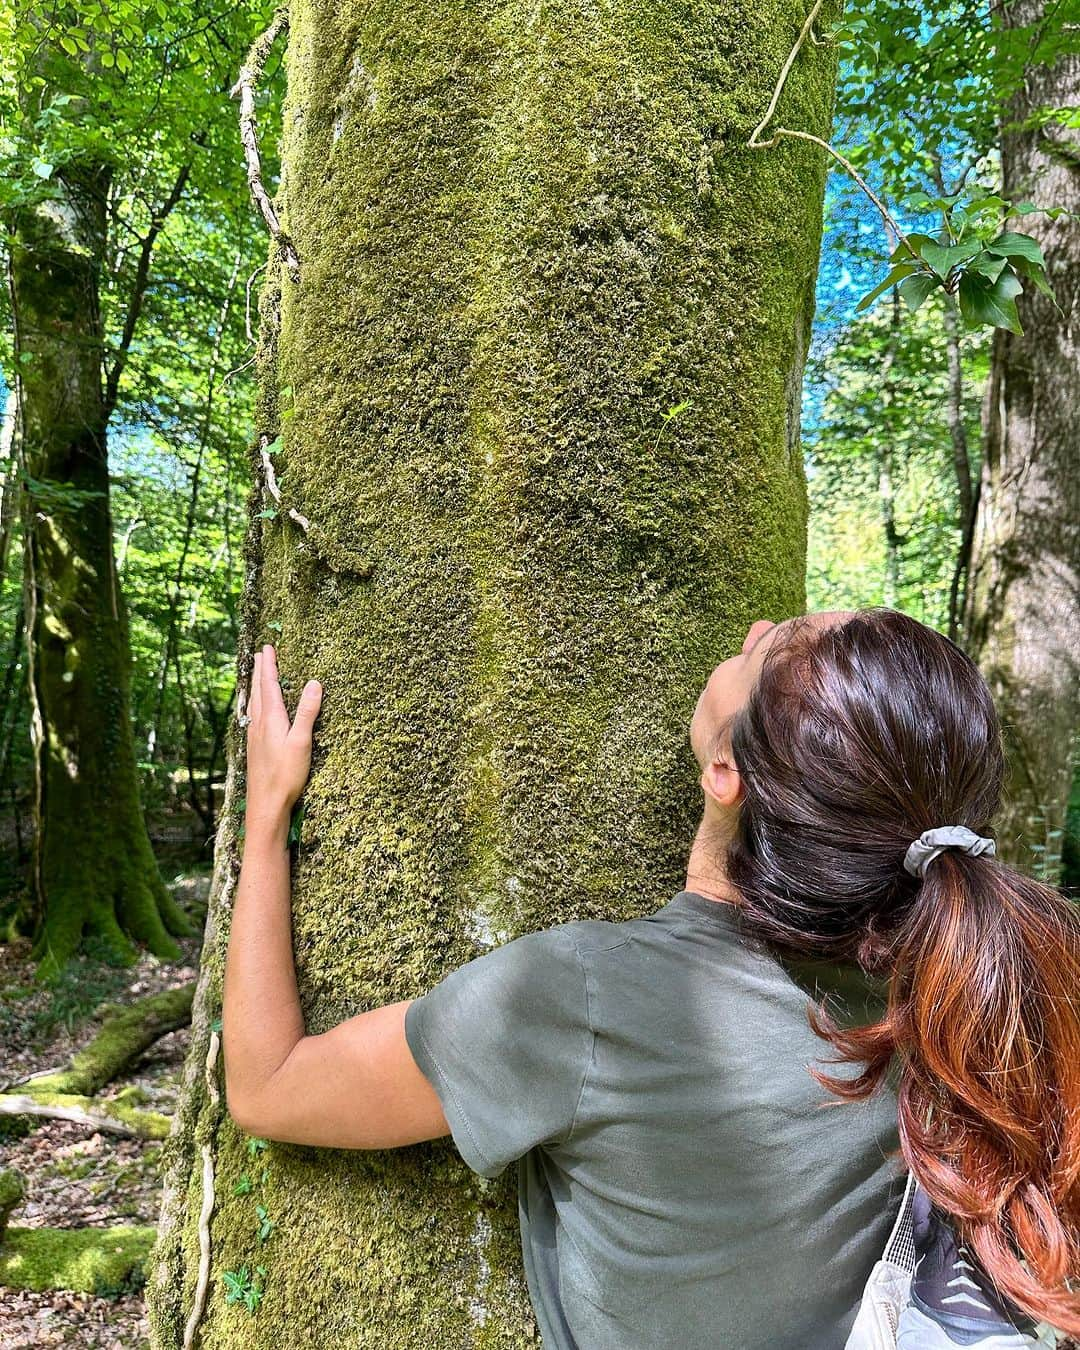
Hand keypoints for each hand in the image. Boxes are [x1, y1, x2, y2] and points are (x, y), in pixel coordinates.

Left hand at [245, 644, 321, 833]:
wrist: (265, 804)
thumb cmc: (285, 775)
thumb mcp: (302, 742)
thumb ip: (308, 712)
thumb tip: (314, 683)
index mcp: (271, 719)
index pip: (270, 684)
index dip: (269, 665)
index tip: (268, 647)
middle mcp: (259, 724)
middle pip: (258, 690)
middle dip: (260, 670)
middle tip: (260, 653)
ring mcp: (254, 736)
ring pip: (254, 703)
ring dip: (256, 686)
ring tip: (257, 675)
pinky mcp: (254, 747)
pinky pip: (253, 716)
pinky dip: (255, 703)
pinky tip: (256, 711)